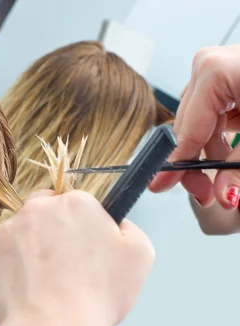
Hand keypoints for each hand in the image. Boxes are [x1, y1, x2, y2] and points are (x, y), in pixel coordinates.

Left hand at [0, 190, 153, 325]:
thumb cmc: (97, 294)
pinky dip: (17, 268)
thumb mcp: (139, 256)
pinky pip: (7, 256)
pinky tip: (31, 289)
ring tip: (48, 282)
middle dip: (55, 230)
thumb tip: (117, 225)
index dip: (85, 227)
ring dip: (34, 248)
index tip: (87, 249)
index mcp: (74, 203)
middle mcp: (37, 208)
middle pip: (47, 211)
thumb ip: (129, 228)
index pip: (79, 203)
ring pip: (24, 233)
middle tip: (67, 265)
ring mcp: (9, 231)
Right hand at [150, 45, 239, 208]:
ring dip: (207, 153)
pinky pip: (207, 115)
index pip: (188, 130)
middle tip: (206, 192)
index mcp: (215, 73)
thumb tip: (226, 197)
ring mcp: (211, 69)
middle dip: (195, 163)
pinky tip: (227, 151)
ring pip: (195, 124)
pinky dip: (216, 137)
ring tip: (224, 174)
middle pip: (187, 128)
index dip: (177, 164)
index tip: (160, 186)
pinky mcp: (219, 77)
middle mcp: (206, 66)